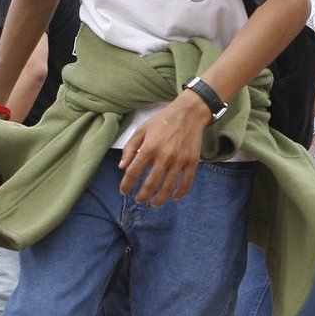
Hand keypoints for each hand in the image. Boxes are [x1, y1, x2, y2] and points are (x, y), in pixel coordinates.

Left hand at [118, 91, 211, 205]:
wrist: (189, 112)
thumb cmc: (163, 119)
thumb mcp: (142, 129)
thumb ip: (130, 148)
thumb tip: (122, 167)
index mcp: (149, 147)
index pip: (134, 172)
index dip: (127, 184)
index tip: (124, 191)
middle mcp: (164, 156)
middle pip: (151, 183)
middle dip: (143, 195)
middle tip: (139, 200)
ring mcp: (180, 160)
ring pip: (168, 187)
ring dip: (160, 198)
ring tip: (153, 203)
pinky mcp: (192, 161)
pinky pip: (187, 182)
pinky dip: (180, 193)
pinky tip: (174, 197)